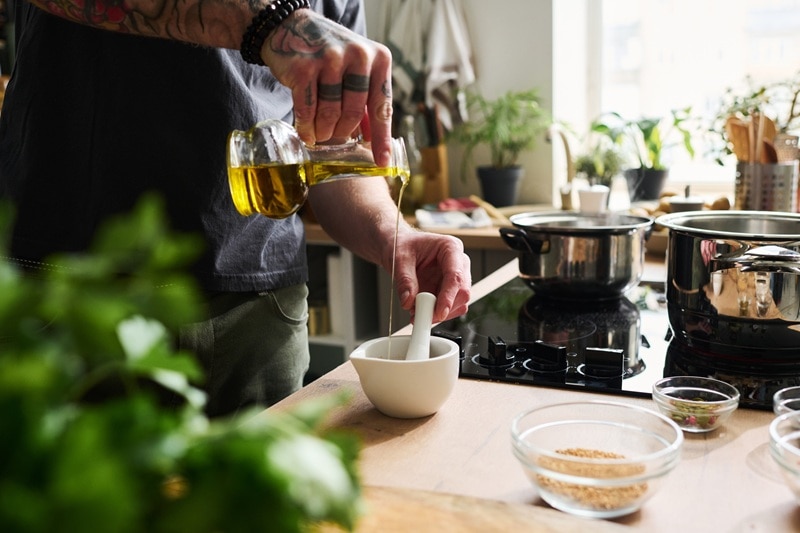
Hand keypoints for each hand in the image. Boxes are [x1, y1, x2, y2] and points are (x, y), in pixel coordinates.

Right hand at [262, 8, 393, 165]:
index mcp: (379, 59)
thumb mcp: (357, 71)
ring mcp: (330, 59)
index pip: (382, 107)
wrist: (292, 28)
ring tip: (319, 134)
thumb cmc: (330, 55)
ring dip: (323, 131)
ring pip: (330, 113)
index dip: (381, 138)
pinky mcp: (304, 67)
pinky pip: (307, 110)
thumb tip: (375, 141)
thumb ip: (366, 102)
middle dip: (343, 132)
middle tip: (334, 136)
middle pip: (354, 113)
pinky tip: (306, 132)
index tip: (382, 162)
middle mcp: (358, 56)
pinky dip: (306, 126)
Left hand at [392, 232, 471, 323]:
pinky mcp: (450, 291)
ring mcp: (456, 278)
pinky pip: (450, 308)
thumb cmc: (402, 245)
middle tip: (421, 316)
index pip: (456, 276)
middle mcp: (458, 263)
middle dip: (444, 309)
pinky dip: (436, 314)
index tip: (439, 313)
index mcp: (450, 248)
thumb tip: (408, 301)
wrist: (399, 248)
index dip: (449, 297)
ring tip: (415, 310)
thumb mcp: (399, 259)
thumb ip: (404, 280)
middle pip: (463, 292)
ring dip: (439, 313)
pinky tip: (420, 310)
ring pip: (459, 304)